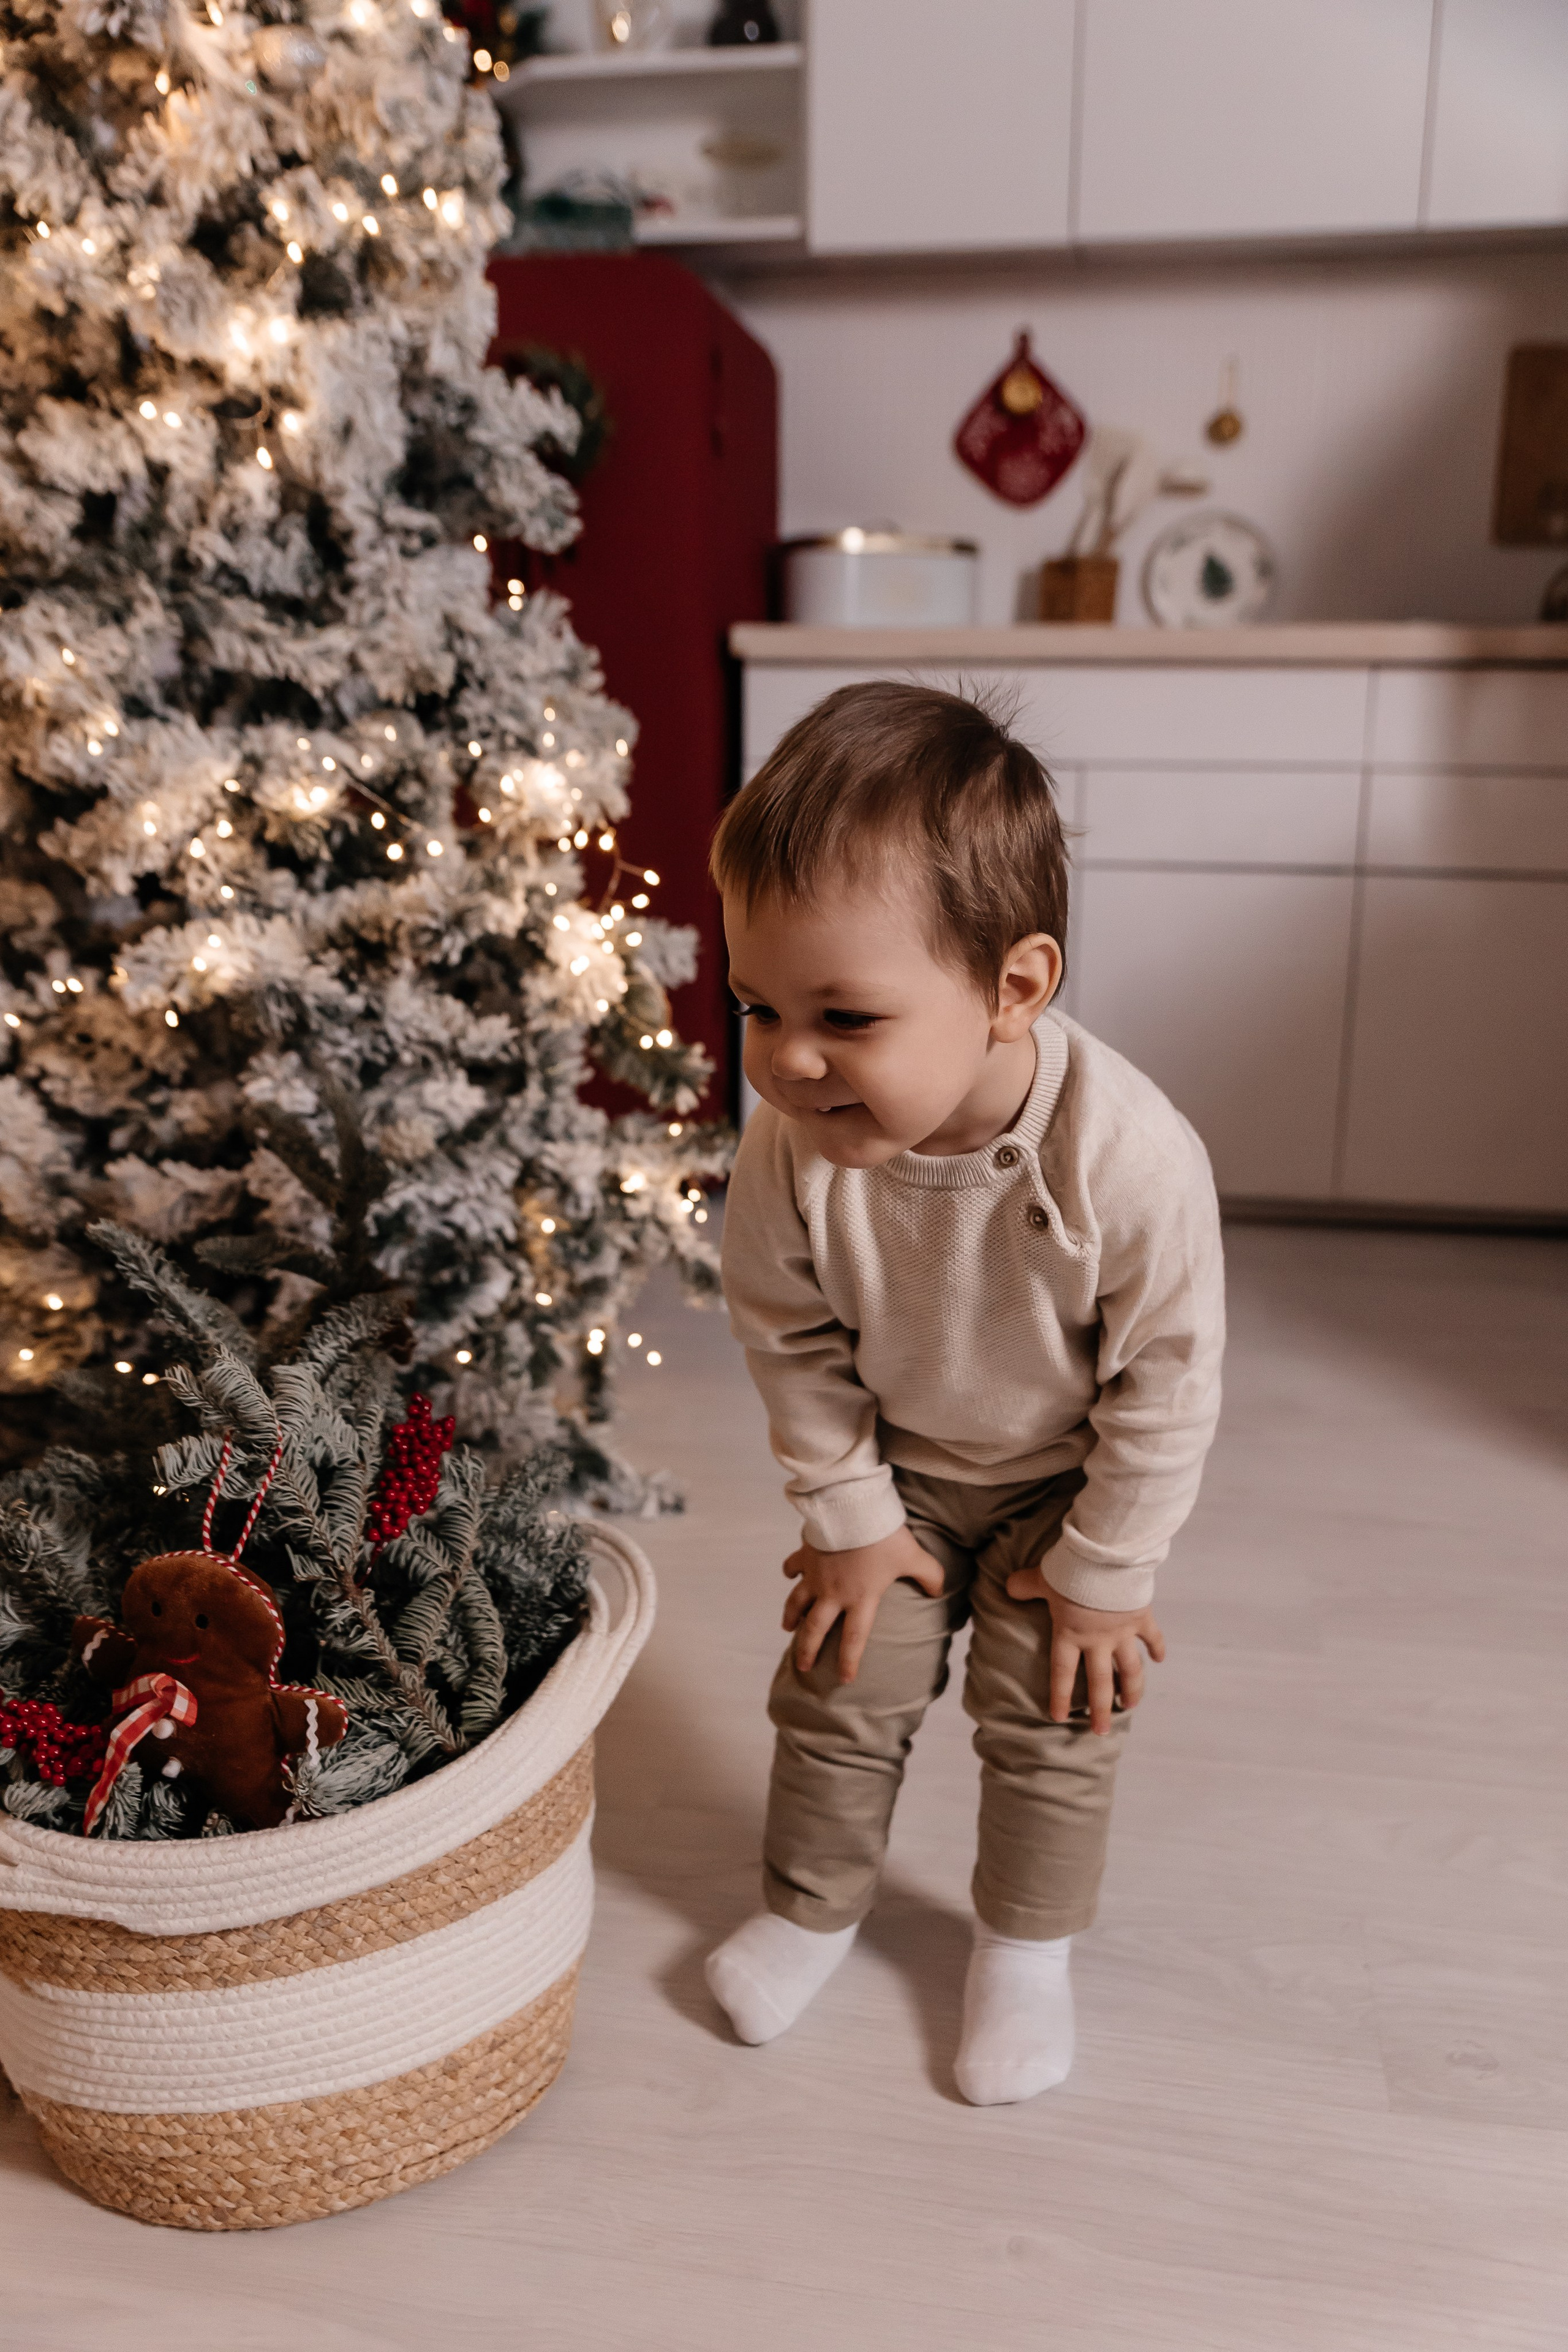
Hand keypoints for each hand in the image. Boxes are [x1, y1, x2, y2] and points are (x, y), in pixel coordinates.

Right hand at [782, 1526, 944, 1683]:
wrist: (852, 1507)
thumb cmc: (883, 1535)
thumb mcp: (914, 1556)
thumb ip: (930, 1576)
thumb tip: (939, 1591)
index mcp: (860, 1598)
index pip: (855, 1638)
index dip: (849, 1661)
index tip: (844, 1679)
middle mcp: (833, 1593)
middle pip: (816, 1629)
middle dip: (808, 1650)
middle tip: (803, 1665)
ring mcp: (815, 1575)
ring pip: (797, 1603)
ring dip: (791, 1617)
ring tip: (788, 1628)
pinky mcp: (806, 1554)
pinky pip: (792, 1566)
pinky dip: (789, 1572)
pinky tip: (788, 1575)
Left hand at [1004, 1563, 1165, 1734]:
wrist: (1106, 1557)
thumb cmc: (1072, 1570)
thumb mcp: (1042, 1578)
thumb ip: (1025, 1586)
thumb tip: (1008, 1586)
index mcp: (1070, 1634)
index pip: (1062, 1672)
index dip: (1060, 1696)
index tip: (1058, 1717)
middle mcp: (1097, 1640)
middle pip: (1100, 1683)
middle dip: (1100, 1709)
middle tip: (1101, 1731)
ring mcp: (1122, 1632)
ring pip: (1130, 1669)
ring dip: (1132, 1689)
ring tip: (1130, 1705)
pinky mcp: (1141, 1617)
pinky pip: (1152, 1637)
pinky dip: (1157, 1648)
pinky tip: (1159, 1660)